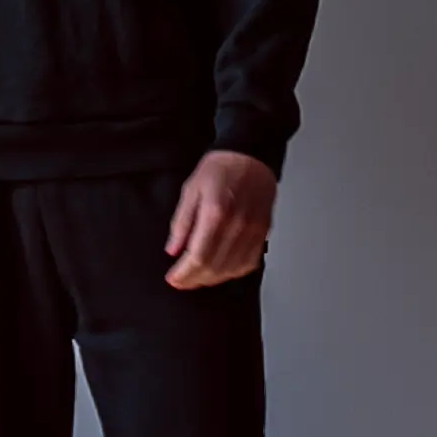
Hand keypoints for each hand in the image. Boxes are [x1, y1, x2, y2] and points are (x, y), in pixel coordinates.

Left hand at [164, 150, 275, 287]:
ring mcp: (253, 231)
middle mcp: (237, 225)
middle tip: (181, 281)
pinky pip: (249, 263)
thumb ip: (182, 222)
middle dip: (194, 279)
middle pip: (214, 267)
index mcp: (216, 213)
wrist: (250, 155)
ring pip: (232, 269)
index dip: (184, 273)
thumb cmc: (219, 169)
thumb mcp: (191, 190)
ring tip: (197, 278)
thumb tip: (173, 250)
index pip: (198, 256)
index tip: (172, 279)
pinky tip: (221, 271)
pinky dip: (233, 272)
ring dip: (212, 279)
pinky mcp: (263, 232)